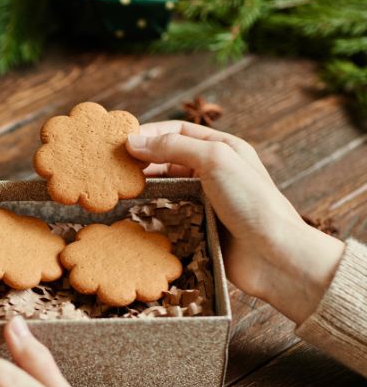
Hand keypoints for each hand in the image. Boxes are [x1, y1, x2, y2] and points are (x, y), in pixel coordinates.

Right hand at [126, 121, 343, 324]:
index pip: (176, 131)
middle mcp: (213, 171)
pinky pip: (169, 213)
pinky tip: (134, 212)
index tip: (120, 143)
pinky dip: (151, 210)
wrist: (273, 255)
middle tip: (112, 167)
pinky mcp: (198, 226)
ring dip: (143, 186)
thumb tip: (133, 141)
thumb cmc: (250, 202)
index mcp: (222, 148)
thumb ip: (173, 147)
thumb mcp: (214, 160)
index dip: (148, 134)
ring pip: (165, 186)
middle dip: (141, 160)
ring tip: (118, 188)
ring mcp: (205, 200)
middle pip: (167, 158)